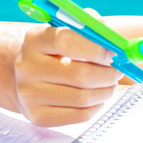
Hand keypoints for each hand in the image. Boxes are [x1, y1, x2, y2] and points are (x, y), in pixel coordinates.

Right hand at [12, 8, 123, 125]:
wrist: (25, 77)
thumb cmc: (55, 51)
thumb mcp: (66, 30)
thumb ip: (89, 26)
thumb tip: (113, 40)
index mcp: (34, 40)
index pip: (66, 40)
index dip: (95, 48)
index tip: (113, 53)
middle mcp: (27, 67)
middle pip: (79, 75)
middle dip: (107, 74)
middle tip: (118, 71)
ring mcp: (30, 95)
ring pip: (82, 98)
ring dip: (106, 91)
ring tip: (111, 84)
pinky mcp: (37, 117)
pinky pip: (79, 116)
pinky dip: (97, 107)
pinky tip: (98, 98)